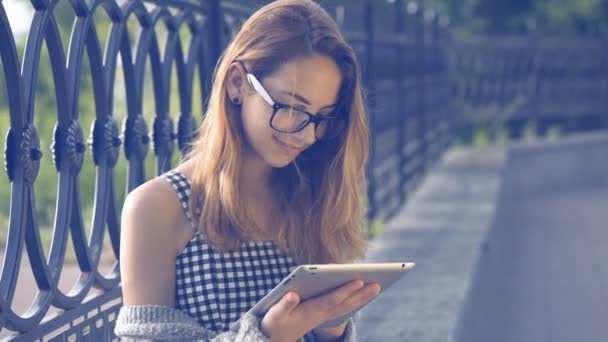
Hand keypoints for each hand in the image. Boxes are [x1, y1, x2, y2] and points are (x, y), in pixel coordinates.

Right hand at [260, 280, 380, 341]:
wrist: (277, 339)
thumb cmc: (275, 322)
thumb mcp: (275, 314)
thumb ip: (284, 304)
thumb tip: (293, 295)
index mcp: (310, 311)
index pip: (332, 300)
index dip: (345, 290)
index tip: (358, 281)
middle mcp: (320, 314)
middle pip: (344, 303)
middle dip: (361, 294)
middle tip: (378, 284)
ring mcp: (323, 315)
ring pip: (347, 306)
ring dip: (362, 297)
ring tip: (377, 287)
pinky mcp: (323, 314)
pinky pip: (343, 307)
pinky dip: (355, 301)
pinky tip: (364, 295)